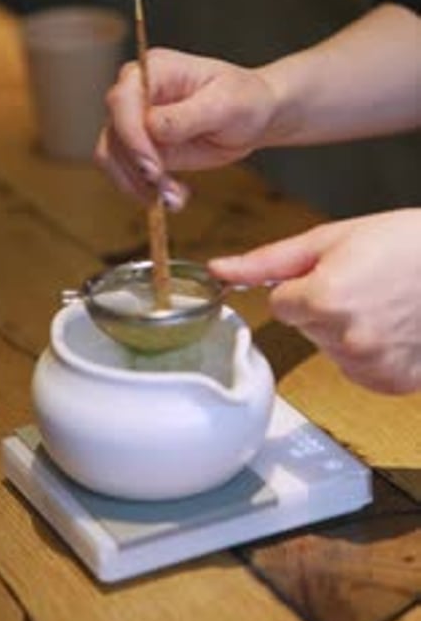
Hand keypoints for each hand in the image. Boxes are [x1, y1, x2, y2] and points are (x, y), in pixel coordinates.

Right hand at [94, 48, 275, 207]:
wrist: (253, 115)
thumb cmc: (243, 98)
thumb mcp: (225, 104)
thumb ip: (188, 115)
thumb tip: (152, 128)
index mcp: (154, 69)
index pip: (122, 100)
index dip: (131, 135)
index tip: (152, 167)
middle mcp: (136, 93)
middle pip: (113, 132)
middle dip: (137, 167)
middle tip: (167, 191)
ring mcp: (135, 122)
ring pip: (114, 157)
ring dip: (140, 185)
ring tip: (177, 198)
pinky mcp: (141, 148)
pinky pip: (127, 173)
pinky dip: (145, 190)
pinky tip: (174, 198)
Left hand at [209, 210, 420, 393]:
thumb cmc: (405, 242)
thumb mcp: (331, 238)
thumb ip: (267, 261)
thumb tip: (219, 269)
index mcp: (324, 299)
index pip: (280, 305)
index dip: (304, 285)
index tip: (336, 271)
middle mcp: (346, 339)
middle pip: (304, 327)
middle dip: (324, 306)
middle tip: (365, 282)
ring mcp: (371, 366)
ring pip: (329, 349)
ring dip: (346, 330)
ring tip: (384, 303)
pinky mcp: (391, 383)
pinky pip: (357, 369)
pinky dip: (370, 352)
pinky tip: (394, 327)